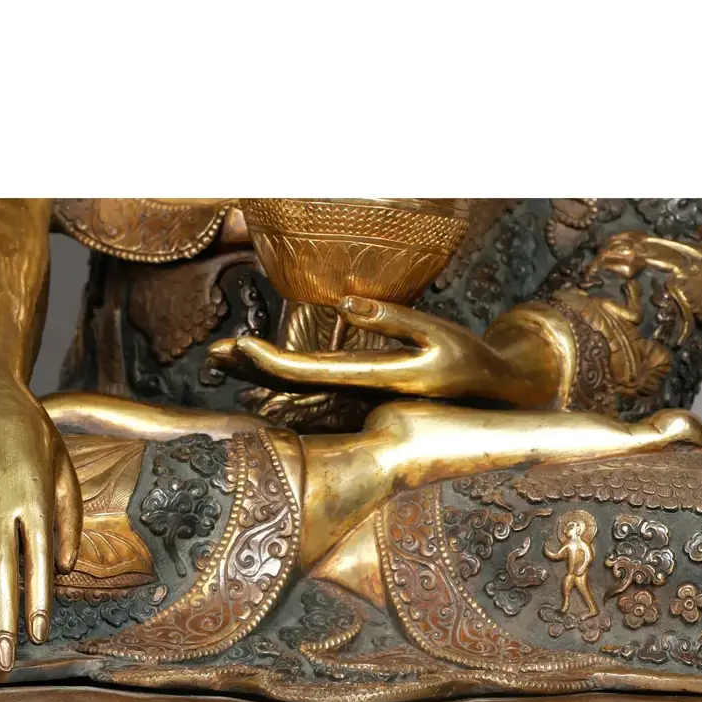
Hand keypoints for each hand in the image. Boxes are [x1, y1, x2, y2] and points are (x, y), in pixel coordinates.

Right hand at [0, 356, 80, 671]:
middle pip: (1, 573)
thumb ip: (68, 515)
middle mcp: (0, 503)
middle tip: (4, 660)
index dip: (37, 604)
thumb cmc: (27, 427)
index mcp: (36, 499)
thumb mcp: (61, 463)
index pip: (39, 564)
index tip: (37, 636)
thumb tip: (65, 569)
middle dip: (3, 621)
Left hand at [210, 296, 549, 406]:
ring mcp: (359, 399)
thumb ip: (388, 318)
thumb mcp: (434, 331)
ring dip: (259, 379)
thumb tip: (343, 302)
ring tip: (221, 362)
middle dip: (250, 369)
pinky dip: (282, 390)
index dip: (269, 362)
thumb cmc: (466, 356)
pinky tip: (256, 385)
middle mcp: (359, 396)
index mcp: (372, 379)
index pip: (308, 372)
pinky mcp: (362, 397)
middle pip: (292, 385)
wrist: (491, 395)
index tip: (238, 346)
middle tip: (211, 354)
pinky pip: (314, 397)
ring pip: (297, 392)